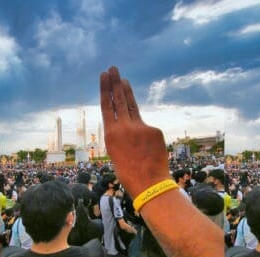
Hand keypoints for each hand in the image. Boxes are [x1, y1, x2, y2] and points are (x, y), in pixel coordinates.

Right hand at [100, 67, 169, 197]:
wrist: (149, 184)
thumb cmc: (129, 172)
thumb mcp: (116, 151)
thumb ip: (120, 133)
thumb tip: (128, 119)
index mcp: (111, 134)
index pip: (107, 106)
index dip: (106, 89)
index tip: (104, 75)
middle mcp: (124, 127)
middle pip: (120, 99)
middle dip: (115, 82)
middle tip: (113, 68)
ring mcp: (141, 127)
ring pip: (133, 107)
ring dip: (128, 93)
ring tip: (124, 80)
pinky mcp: (154, 130)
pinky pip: (147, 128)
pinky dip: (145, 133)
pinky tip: (146, 146)